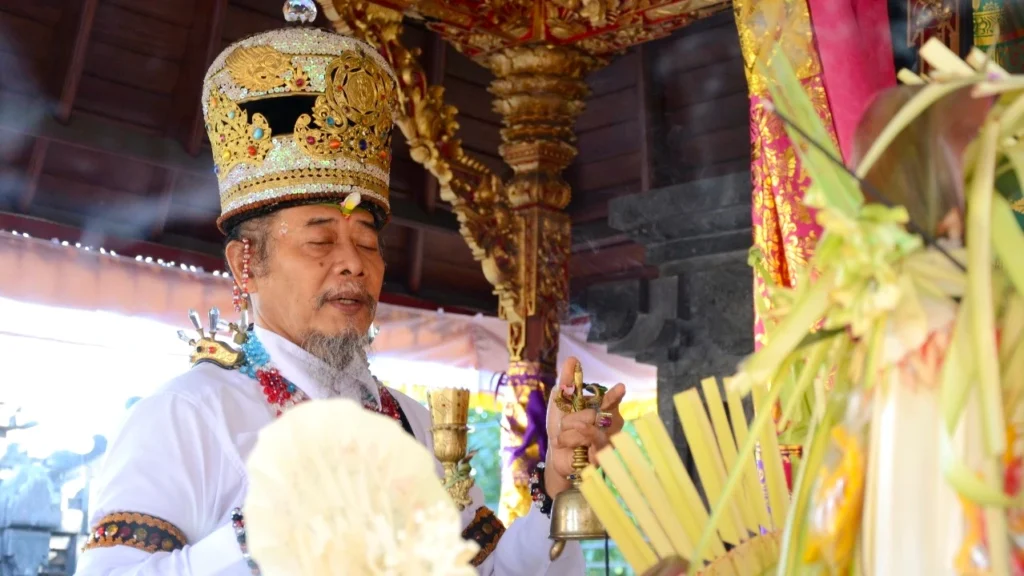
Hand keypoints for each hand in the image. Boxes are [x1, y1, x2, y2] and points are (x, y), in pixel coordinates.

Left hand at [544, 357, 625, 497]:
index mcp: (603, 409)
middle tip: (564, 424)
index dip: (615, 395)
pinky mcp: (602, 458)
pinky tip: (565, 443)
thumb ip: (566, 381)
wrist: (555, 453)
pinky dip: (572, 440)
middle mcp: (610, 425)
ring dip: (571, 429)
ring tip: (562, 435)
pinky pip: (589, 443)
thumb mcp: (559, 402)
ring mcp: (608, 442)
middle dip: (575, 416)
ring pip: (591, 428)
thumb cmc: (561, 427)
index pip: (611, 400)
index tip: (620, 387)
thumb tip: (572, 358)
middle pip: (598, 414)